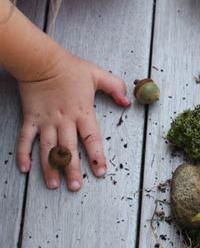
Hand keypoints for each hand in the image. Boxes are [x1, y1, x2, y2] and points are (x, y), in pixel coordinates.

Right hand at [16, 48, 129, 190]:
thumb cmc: (69, 67)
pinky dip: (23, 154)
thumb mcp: (97, 74)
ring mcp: (46, 121)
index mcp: (82, 113)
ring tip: (54, 185)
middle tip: (75, 187)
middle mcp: (64, 121)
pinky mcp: (30, 119)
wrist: (41, 60)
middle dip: (72, 169)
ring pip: (47, 149)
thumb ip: (115, 87)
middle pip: (68, 149)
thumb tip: (128, 101)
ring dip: (50, 168)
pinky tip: (25, 169)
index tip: (100, 172)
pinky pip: (25, 139)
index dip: (97, 156)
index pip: (92, 138)